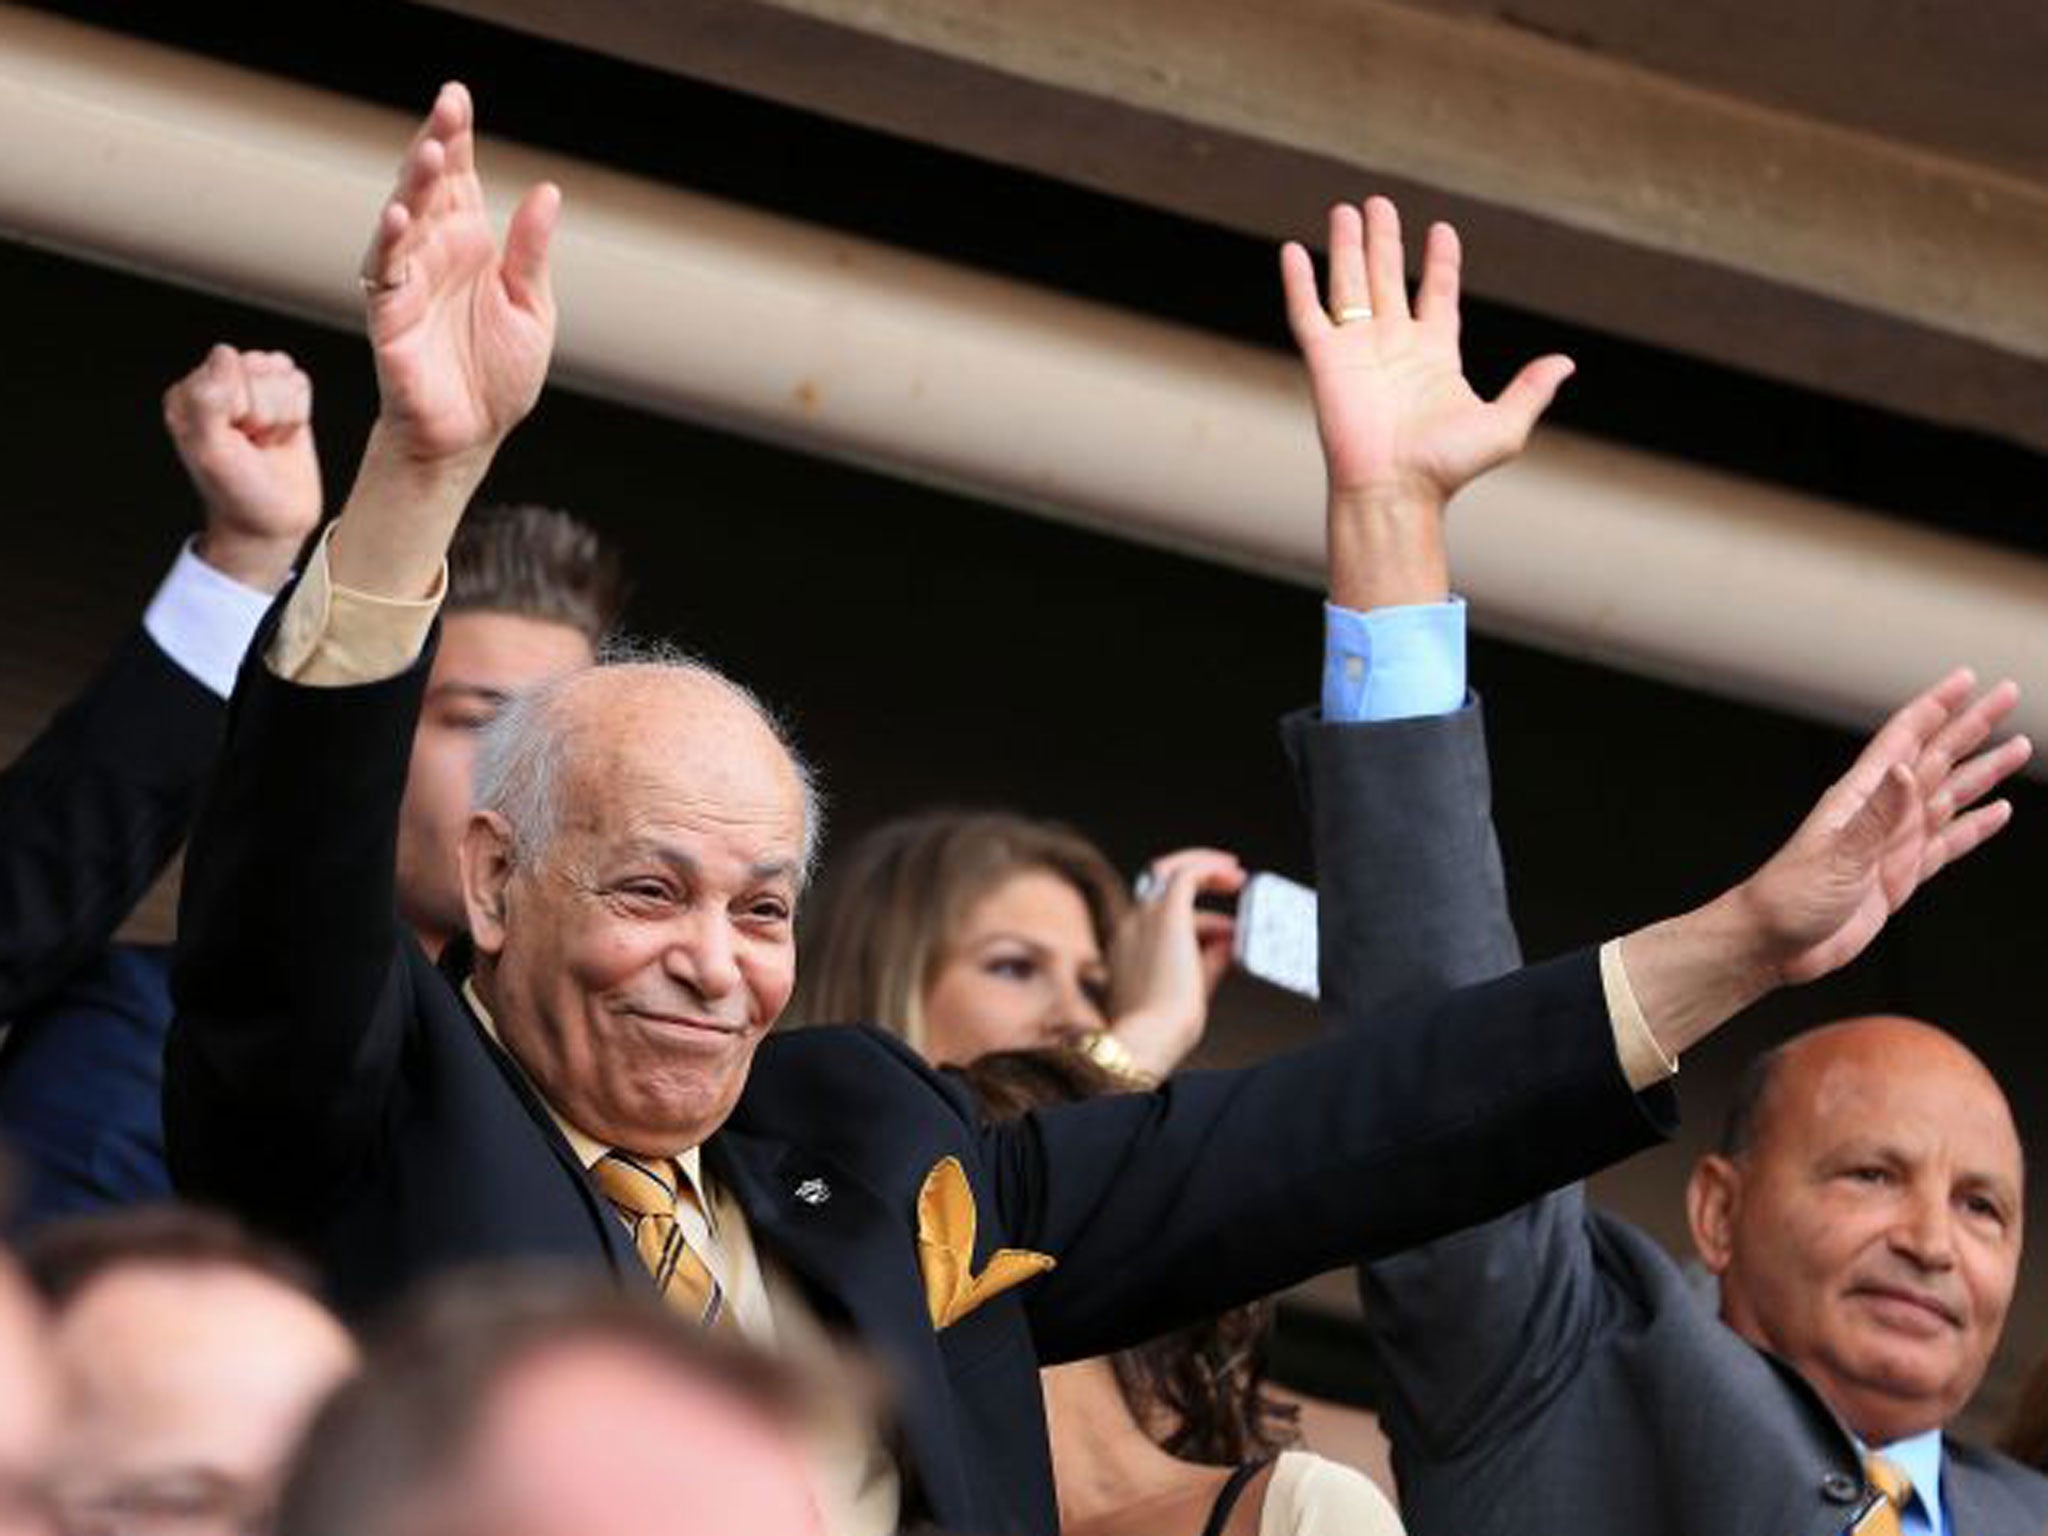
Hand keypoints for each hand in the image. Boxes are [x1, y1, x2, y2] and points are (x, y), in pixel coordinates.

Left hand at [164, 346, 320, 591]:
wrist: (272, 522)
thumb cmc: (237, 493)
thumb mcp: (211, 451)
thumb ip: (208, 401)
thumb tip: (225, 356)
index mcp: (190, 393)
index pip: (228, 364)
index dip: (240, 403)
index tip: (235, 437)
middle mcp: (219, 386)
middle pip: (260, 367)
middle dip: (264, 411)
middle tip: (251, 443)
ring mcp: (253, 391)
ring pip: (283, 375)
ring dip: (283, 416)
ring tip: (265, 442)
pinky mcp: (282, 398)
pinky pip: (301, 384)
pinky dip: (299, 414)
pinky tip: (281, 437)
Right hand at [358, 81, 557, 468]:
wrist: (473, 435)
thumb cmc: (498, 374)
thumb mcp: (531, 308)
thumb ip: (530, 253)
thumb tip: (547, 192)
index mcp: (470, 245)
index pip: (459, 180)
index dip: (456, 139)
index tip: (458, 98)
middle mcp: (435, 254)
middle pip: (428, 188)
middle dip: (434, 145)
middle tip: (446, 109)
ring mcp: (408, 281)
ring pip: (402, 221)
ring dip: (412, 186)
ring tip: (427, 154)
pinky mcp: (390, 316)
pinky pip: (383, 273)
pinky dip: (390, 244)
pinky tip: (399, 216)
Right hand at [1107, 848, 1246, 1076]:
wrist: (1148, 1039)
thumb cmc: (1163, 1031)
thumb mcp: (1188, 992)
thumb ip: (1207, 963)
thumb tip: (1228, 942)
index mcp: (1124, 950)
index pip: (1157, 919)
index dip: (1197, 923)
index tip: (1218, 929)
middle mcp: (1129, 928)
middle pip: (1162, 890)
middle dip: (1195, 879)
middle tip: (1227, 879)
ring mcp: (1144, 919)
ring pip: (1174, 877)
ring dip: (1206, 872)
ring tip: (1236, 877)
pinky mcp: (1167, 916)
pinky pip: (1187, 875)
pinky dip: (1209, 868)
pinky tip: (1232, 875)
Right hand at [1280, 198, 1573, 608]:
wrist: (1394, 489)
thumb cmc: (1446, 468)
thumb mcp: (1504, 426)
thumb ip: (1530, 390)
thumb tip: (1565, 362)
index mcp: (1434, 355)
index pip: (1437, 295)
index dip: (1440, 262)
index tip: (1441, 230)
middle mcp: (1394, 346)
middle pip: (1388, 278)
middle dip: (1384, 240)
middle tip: (1378, 203)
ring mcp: (1357, 351)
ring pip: (1350, 284)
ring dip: (1348, 246)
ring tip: (1346, 209)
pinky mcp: (1326, 361)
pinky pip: (1308, 313)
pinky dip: (1300, 282)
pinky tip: (1295, 251)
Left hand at [1622, 671, 2029, 1058]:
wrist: (1775, 944)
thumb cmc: (1788, 898)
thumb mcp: (1836, 854)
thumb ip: (1876, 816)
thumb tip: (1904, 769)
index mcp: (1861, 797)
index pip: (1906, 738)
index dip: (1937, 706)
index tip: (1968, 679)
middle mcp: (1881, 813)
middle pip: (1937, 757)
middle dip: (1972, 726)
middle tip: (2007, 695)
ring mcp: (1893, 842)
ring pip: (1950, 796)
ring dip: (1983, 771)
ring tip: (2018, 747)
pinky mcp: (1901, 875)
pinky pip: (1948, 843)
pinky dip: (1976, 826)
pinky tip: (1999, 812)